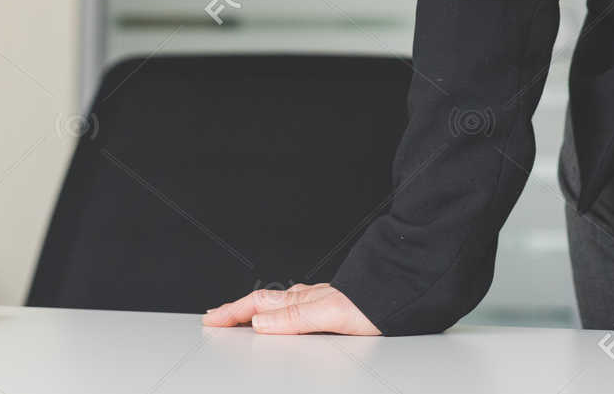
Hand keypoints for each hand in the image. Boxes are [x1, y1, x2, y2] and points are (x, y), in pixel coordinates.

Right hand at [201, 283, 379, 334]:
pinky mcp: (332, 306)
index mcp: (300, 299)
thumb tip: (258, 321)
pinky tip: (287, 313)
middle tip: (216, 317)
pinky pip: (295, 306)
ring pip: (278, 302)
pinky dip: (279, 310)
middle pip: (262, 301)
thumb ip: (293, 317)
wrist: (403, 293)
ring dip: (255, 308)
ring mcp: (319, 300)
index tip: (211, 320)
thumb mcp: (329, 315)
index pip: (257, 305)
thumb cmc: (371, 304)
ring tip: (241, 314)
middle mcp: (307, 297)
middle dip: (236, 310)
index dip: (232, 312)